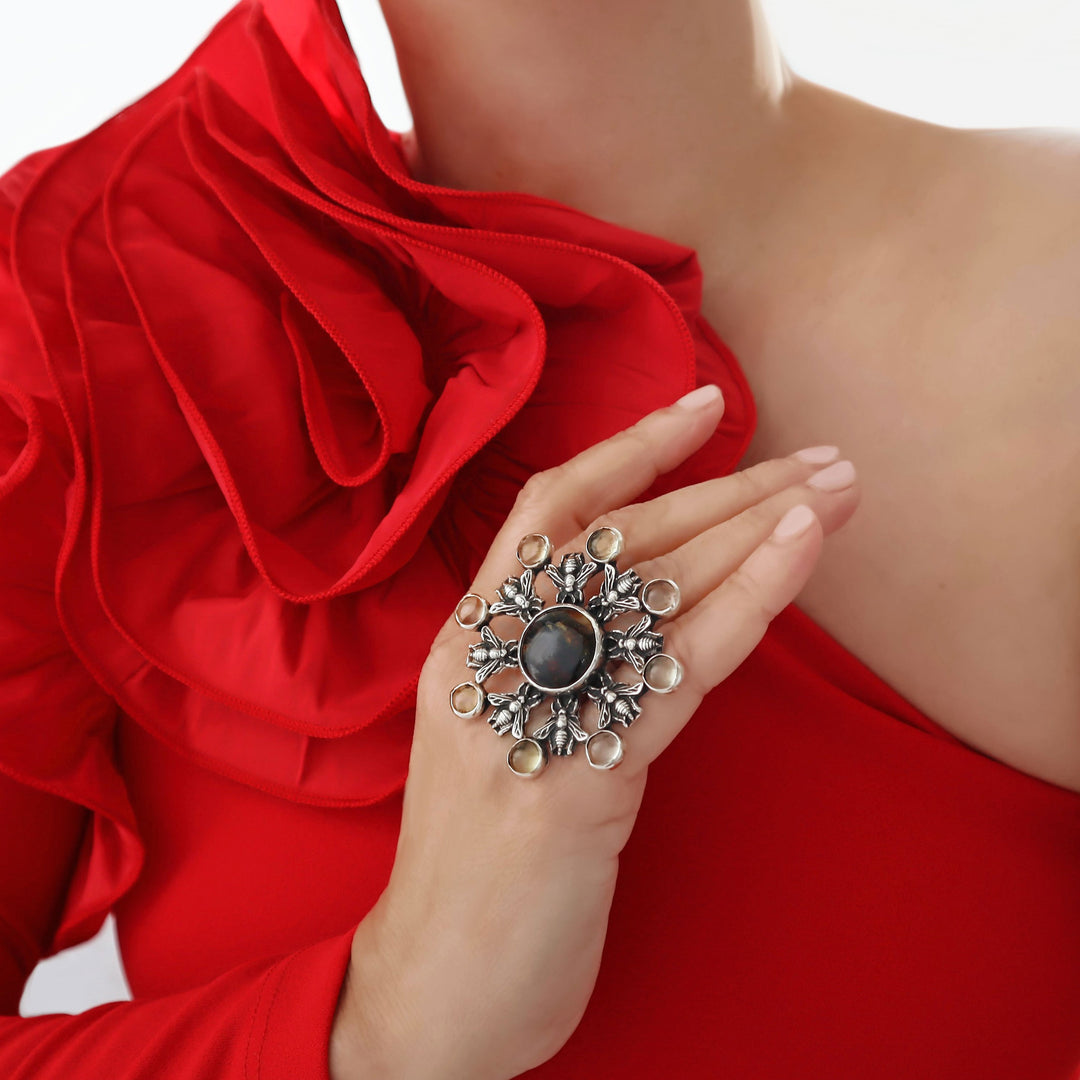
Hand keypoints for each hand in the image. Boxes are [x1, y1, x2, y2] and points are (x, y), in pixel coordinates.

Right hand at [331, 385, 858, 1079]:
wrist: (430, 984)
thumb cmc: (474, 862)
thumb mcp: (501, 735)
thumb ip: (555, 668)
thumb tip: (650, 614)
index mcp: (467, 643)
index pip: (547, 515)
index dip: (627, 451)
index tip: (703, 405)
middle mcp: (493, 659)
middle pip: (620, 542)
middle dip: (727, 488)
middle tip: (818, 460)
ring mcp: (531, 716)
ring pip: (655, 591)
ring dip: (756, 527)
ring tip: (834, 487)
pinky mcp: (578, 780)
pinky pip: (679, 668)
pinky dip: (750, 599)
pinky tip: (802, 550)